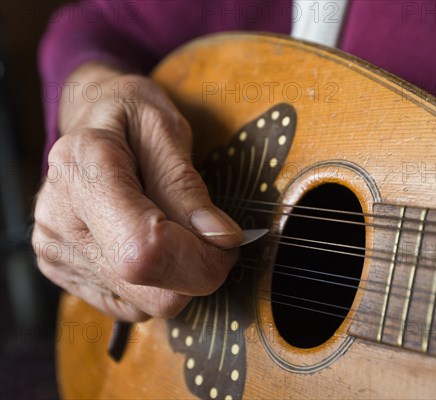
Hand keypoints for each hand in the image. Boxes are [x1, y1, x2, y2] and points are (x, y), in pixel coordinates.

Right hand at [32, 63, 242, 320]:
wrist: (91, 118)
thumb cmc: (131, 117)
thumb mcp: (166, 131)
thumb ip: (189, 187)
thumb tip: (222, 239)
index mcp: (83, 168)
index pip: (143, 249)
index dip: (198, 261)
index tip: (227, 244)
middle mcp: (59, 217)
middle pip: (144, 286)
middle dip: (195, 273)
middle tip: (211, 240)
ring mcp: (56, 249)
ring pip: (141, 304)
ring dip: (176, 278)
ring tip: (175, 232)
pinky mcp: (62, 270)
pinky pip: (128, 306)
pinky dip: (154, 284)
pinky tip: (151, 245)